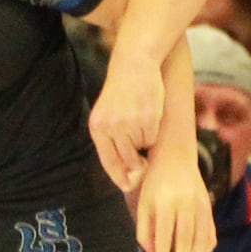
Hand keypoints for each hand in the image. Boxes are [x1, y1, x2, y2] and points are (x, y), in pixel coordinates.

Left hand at [89, 49, 164, 191]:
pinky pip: (152, 138)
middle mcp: (110, 128)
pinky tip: (148, 116)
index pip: (108, 162)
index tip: (129, 186)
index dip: (119, 177)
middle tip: (143, 161)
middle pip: (128, 160)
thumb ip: (111, 139)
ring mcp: (129, 124)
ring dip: (144, 142)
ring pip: (142, 149)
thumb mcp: (107, 114)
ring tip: (140, 123)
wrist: (133, 65)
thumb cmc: (122, 93)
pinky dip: (153, 133)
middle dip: (137, 164)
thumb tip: (125, 173)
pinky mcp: (146, 119)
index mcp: (97, 128)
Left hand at [131, 148, 215, 251]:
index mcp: (163, 203)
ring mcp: (199, 205)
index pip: (163, 236)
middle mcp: (183, 204)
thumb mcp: (143, 201)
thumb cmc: (154, 182)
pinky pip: (210, 231)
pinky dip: (206, 246)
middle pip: (184, 240)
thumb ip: (145, 228)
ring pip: (199, 237)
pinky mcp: (209, 206)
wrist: (176, 156)